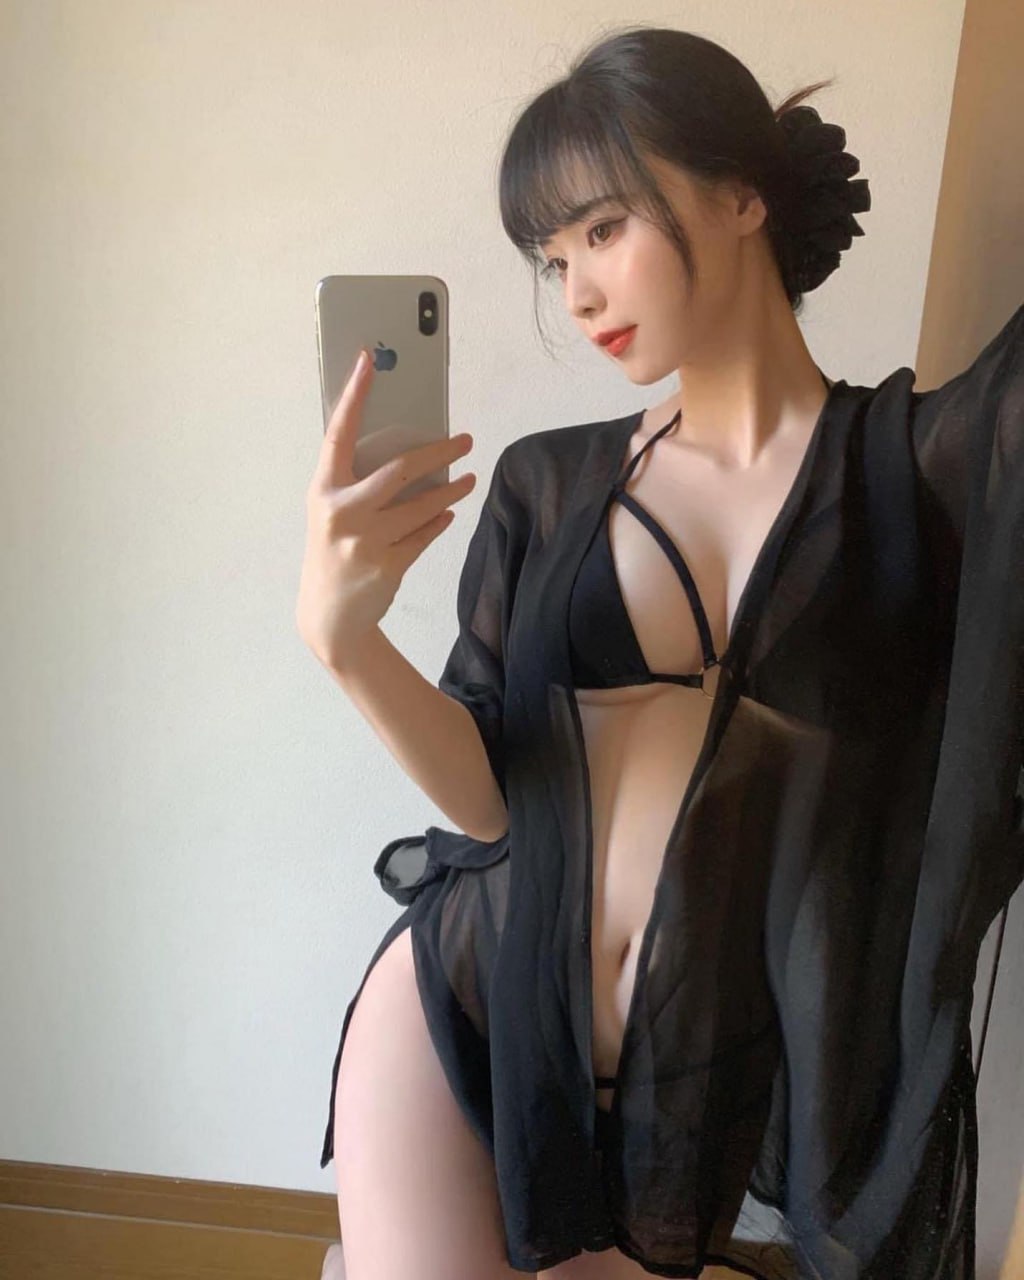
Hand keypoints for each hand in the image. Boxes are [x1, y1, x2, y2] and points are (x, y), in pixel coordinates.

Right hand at [295, 349, 476, 670]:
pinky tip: (448, 513)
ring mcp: (365, 541)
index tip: (369, 361)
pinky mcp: (387, 566)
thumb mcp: (331, 513)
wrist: (329, 616)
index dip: (353, 396)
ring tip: (468, 479)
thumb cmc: (334, 551)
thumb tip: (407, 448)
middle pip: (401, 469)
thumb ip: (355, 483)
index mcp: (323, 490)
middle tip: (466, 440)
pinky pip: (425, 535)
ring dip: (451, 491)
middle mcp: (342, 512)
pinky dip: (440, 522)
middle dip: (440, 452)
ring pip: (422, 504)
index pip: (339, 433)